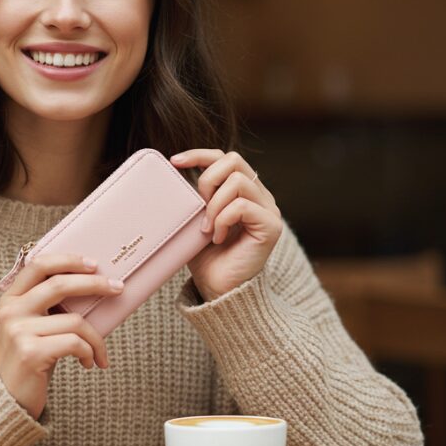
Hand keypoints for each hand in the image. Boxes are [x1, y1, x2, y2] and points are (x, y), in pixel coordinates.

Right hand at [0, 253, 122, 418]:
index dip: (68, 260)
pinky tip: (88, 364)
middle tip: (118, 289)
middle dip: (95, 284)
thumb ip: (45, 307)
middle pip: (60, 284)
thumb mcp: (29, 328)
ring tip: (99, 354)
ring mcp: (19, 331)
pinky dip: (90, 353)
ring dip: (96, 339)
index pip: (39, 265)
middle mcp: (11, 311)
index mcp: (10, 299)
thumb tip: (91, 288)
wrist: (5, 401)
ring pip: (75, 321)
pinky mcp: (31, 353)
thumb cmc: (27, 362)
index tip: (94, 264)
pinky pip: (75, 343)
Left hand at [169, 149, 282, 299]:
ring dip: (214, 205)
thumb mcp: (195, 219)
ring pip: (238, 181)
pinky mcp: (271, 226)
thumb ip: (194, 197)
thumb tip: (174, 170)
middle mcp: (260, 196)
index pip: (225, 157)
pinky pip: (242, 206)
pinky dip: (223, 219)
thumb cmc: (206, 257)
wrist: (218, 290)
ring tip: (207, 229)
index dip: (200, 154)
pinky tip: (218, 238)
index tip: (175, 162)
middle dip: (207, 179)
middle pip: (234, 160)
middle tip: (199, 207)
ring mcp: (268, 209)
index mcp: (244, 191)